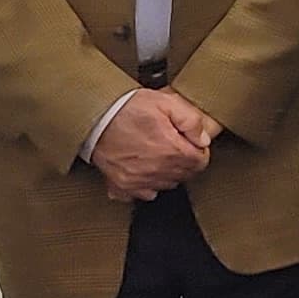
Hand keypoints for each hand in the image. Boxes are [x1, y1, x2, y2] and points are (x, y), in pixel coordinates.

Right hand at [93, 87, 218, 200]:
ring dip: (167, 172)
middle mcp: (157, 170)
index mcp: (171, 151)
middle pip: (185, 175)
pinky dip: (146, 184)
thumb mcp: (165, 103)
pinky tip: (143, 168)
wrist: (94, 117)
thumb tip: (204, 139)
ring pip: (167, 185)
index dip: (198, 150)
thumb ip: (191, 121)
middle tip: (173, 144)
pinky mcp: (122, 186)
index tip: (190, 142)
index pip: (200, 162)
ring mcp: (139, 181)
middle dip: (184, 161)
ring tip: (157, 153)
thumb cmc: (127, 108)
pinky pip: (143, 194)